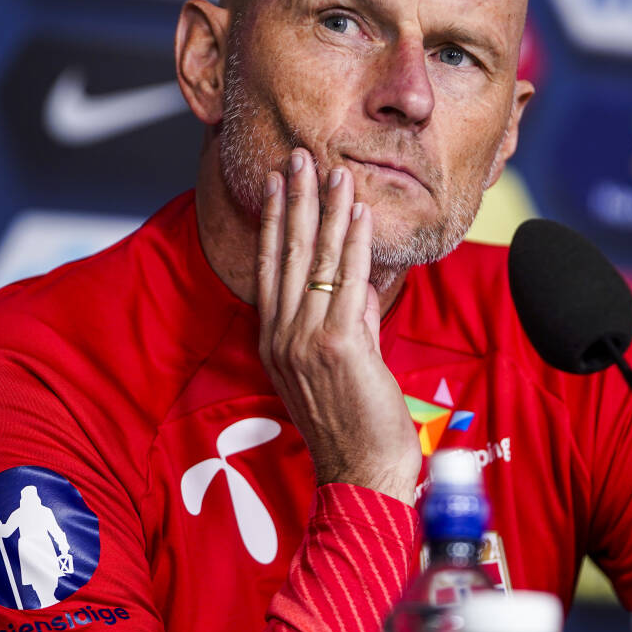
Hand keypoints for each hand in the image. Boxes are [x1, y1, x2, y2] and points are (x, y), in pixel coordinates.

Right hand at [256, 149, 421, 504]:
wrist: (360, 475)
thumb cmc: (354, 427)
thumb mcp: (341, 366)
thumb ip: (348, 321)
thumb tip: (359, 284)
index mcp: (275, 341)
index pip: (272, 266)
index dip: (274, 221)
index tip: (276, 183)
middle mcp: (283, 336)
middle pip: (288, 253)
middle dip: (295, 200)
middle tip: (300, 156)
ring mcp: (306, 340)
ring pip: (318, 261)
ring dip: (328, 210)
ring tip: (335, 172)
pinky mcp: (338, 345)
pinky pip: (349, 281)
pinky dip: (356, 243)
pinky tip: (359, 213)